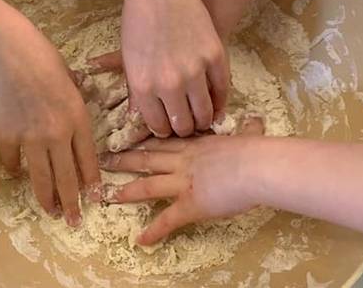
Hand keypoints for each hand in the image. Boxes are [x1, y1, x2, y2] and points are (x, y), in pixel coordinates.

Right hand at [0, 16, 100, 226]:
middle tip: (73, 219)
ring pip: (41, 178)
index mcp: (78, 119)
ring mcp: (31, 139)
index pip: (88, 160)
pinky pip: (12, 161)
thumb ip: (72, 104)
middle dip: (72, 202)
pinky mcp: (5, 137)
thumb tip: (70, 117)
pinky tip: (15, 173)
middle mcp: (58, 135)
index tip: (93, 197)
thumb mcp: (69, 79)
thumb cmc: (40, 57)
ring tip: (50, 211)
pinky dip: (14, 169)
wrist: (5, 53)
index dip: (90, 182)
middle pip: (67, 177)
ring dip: (46, 198)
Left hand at [99, 117, 263, 244]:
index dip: (145, 141)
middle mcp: (183, 161)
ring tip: (108, 196)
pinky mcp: (189, 205)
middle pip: (147, 158)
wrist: (257, 166)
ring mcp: (183, 182)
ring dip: (126, 191)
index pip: (164, 141)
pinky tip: (140, 241)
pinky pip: (167, 220)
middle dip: (124, 159)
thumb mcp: (249, 135)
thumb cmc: (257, 150)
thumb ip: (248, 129)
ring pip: (147, 185)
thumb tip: (256, 120)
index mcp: (196, 145)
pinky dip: (153, 231)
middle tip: (105, 159)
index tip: (128, 139)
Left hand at [122, 0, 228, 137]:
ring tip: (202, 118)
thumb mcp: (129, 60)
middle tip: (187, 125)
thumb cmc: (139, 22)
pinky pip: (223, 90)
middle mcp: (169, 84)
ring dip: (204, 119)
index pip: (158, 126)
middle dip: (184, 129)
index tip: (168, 127)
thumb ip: (137, 91)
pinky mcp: (215, 57)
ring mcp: (195, 71)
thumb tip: (142, 118)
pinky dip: (220, 100)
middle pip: (183, 125)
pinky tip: (216, 103)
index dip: (164, 130)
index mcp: (143, 87)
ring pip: (205, 113)